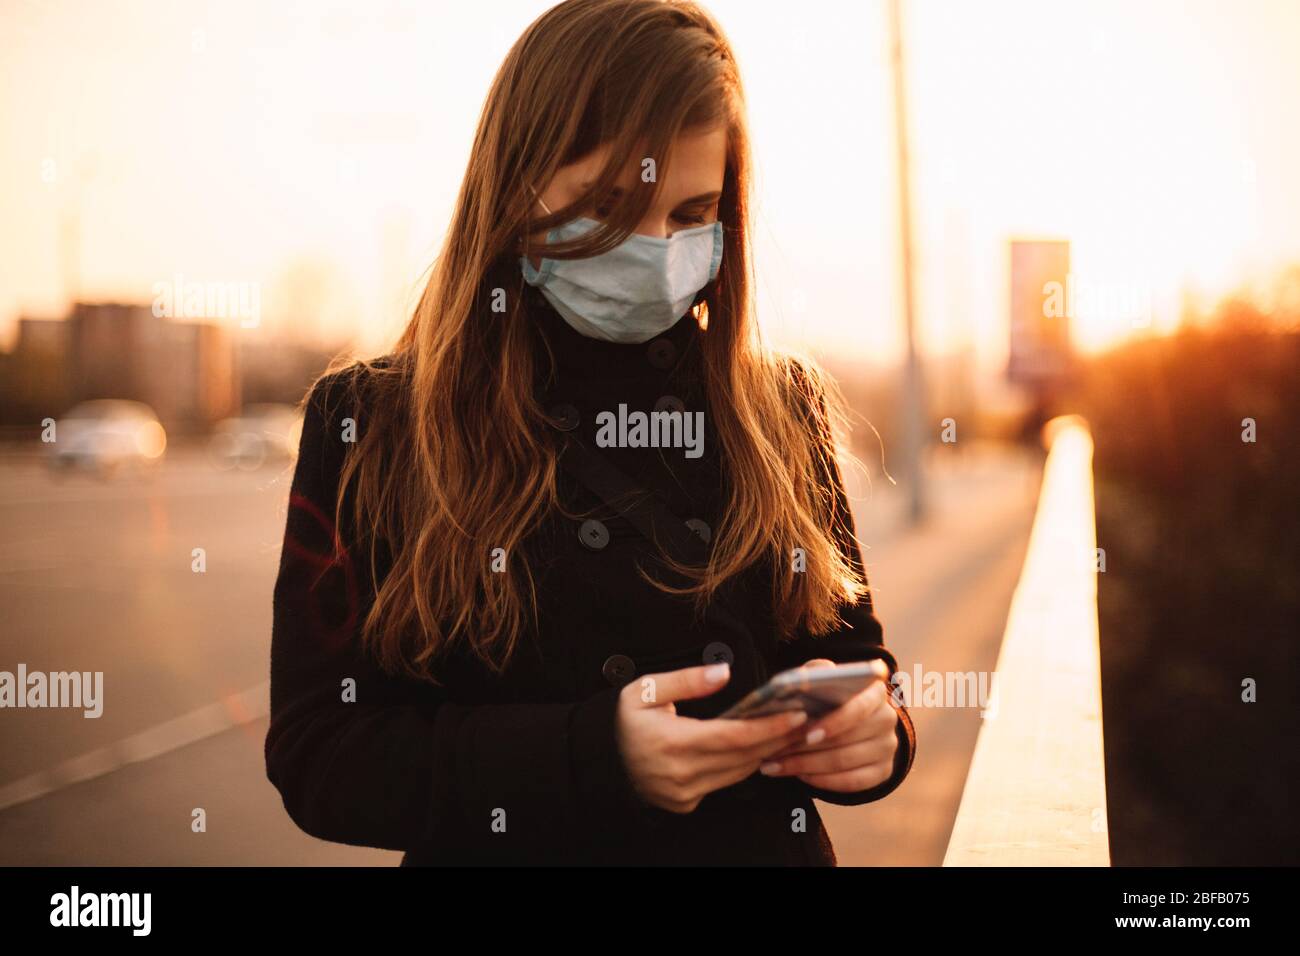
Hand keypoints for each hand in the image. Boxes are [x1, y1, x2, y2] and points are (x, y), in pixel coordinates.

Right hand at [615, 662, 810, 813]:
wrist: (602, 762)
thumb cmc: (624, 722)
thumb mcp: (645, 690)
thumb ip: (686, 680)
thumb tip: (723, 673)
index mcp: (671, 743)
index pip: (733, 737)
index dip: (768, 726)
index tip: (796, 713)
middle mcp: (680, 774)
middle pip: (744, 757)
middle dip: (778, 738)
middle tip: (808, 720)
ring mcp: (684, 793)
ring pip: (739, 772)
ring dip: (767, 752)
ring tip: (792, 731)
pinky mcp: (686, 802)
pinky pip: (725, 782)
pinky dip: (745, 764)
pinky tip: (762, 746)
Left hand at [758, 658, 899, 792]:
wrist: (851, 722)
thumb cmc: (830, 698)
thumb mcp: (825, 681)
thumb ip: (818, 672)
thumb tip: (812, 676)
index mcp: (875, 691)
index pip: (858, 709)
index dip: (832, 723)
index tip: (806, 735)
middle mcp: (887, 719)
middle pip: (847, 739)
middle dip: (806, 748)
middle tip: (775, 752)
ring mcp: (888, 747)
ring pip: (844, 763)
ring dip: (806, 766)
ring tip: (776, 765)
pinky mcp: (883, 771)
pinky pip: (852, 782)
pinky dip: (823, 781)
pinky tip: (800, 776)